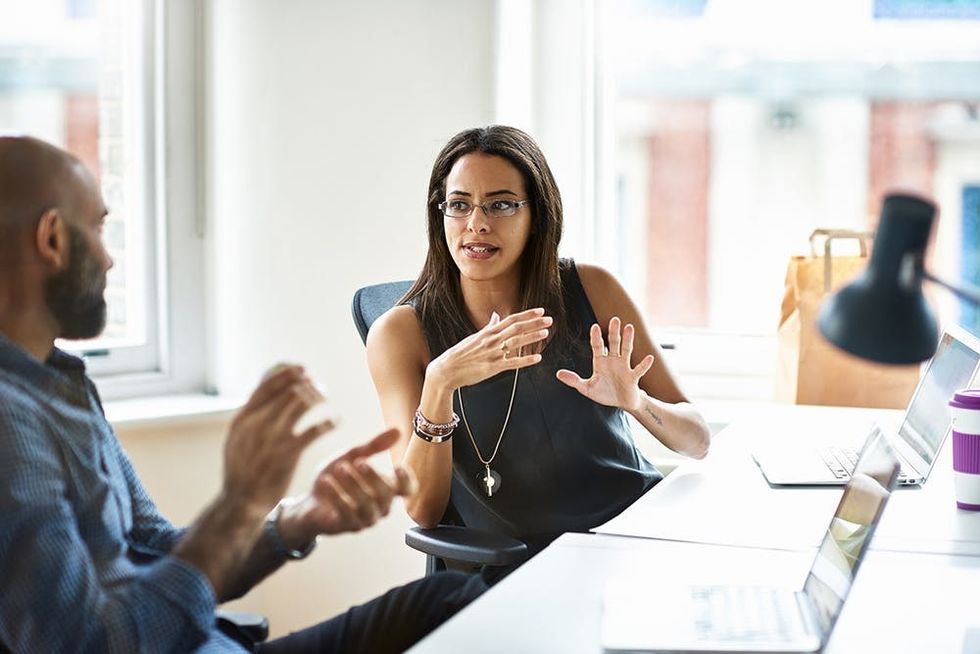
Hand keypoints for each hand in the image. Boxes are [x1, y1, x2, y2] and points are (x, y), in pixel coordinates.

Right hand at [222, 365, 335, 514]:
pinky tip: (336, 421)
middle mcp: (257, 424)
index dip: (287, 374)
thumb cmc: (242, 468)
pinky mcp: (289, 453)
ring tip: (325, 398)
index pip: (266, 386)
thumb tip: (263, 390)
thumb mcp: (237, 439)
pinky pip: (315, 429)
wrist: (241, 501)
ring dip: (318, 397)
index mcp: (243, 419)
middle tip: (318, 385)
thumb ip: (250, 417)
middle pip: (288, 391)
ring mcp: (273, 438)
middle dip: (306, 384)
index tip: (301, 368)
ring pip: (302, 404)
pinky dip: (329, 422)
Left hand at [287, 428, 416, 537]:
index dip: (406, 480)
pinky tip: (326, 481)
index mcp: (386, 489)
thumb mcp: (352, 456)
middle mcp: (380, 506)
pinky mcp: (347, 526)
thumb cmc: (336, 478)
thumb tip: (397, 430)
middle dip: (374, 477)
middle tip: (358, 462)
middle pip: (386, 495)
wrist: (309, 501)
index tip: (397, 467)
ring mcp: (365, 519)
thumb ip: (374, 446)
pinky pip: (347, 514)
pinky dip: (336, 496)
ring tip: (340, 468)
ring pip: (367, 506)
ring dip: (354, 486)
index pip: (407, 490)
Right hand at [427, 308, 551, 389]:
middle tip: (549, 320)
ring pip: (516, 343)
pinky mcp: (492, 368)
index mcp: (488, 332)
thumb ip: (489, 327)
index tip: (540, 311)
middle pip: (516, 328)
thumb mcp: (475, 337)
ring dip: (531, 338)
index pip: (511, 319)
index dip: (527, 315)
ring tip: (545, 333)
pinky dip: (525, 361)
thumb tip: (496, 315)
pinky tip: (537, 358)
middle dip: (534, 323)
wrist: (447, 369)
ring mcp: (492, 353)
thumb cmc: (461, 353)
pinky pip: (512, 363)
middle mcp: (492, 340)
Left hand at [556, 316, 653, 410]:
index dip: (596, 337)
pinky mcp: (633, 377)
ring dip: (628, 339)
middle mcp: (613, 361)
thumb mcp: (586, 388)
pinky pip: (639, 369)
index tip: (594, 326)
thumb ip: (574, 381)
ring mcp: (624, 367)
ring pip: (626, 350)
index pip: (598, 346)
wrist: (622, 403)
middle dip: (613, 331)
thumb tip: (558, 374)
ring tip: (629, 327)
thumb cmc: (605, 393)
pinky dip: (644, 364)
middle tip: (614, 318)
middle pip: (613, 343)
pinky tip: (649, 357)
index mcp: (601, 362)